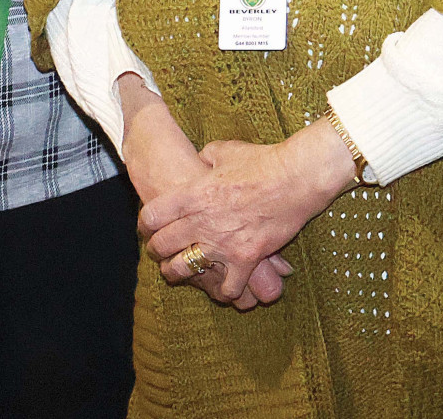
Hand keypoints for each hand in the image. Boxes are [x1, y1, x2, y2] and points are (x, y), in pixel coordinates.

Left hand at [117, 75, 292, 309]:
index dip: (145, 224)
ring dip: (178, 273)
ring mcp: (223, 242)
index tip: (148, 227)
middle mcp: (202, 220)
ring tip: (178, 273)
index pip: (152, 215)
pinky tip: (223, 288)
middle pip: (163, 244)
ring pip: (185, 269)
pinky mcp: (247, 257)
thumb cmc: (261, 160)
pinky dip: (225, 291)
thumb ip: (204, 158)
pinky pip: (228, 287)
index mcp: (193, 193)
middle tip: (159, 252)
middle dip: (156, 250)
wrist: (296, 177)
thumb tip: (198, 161)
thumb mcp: (223, 151)